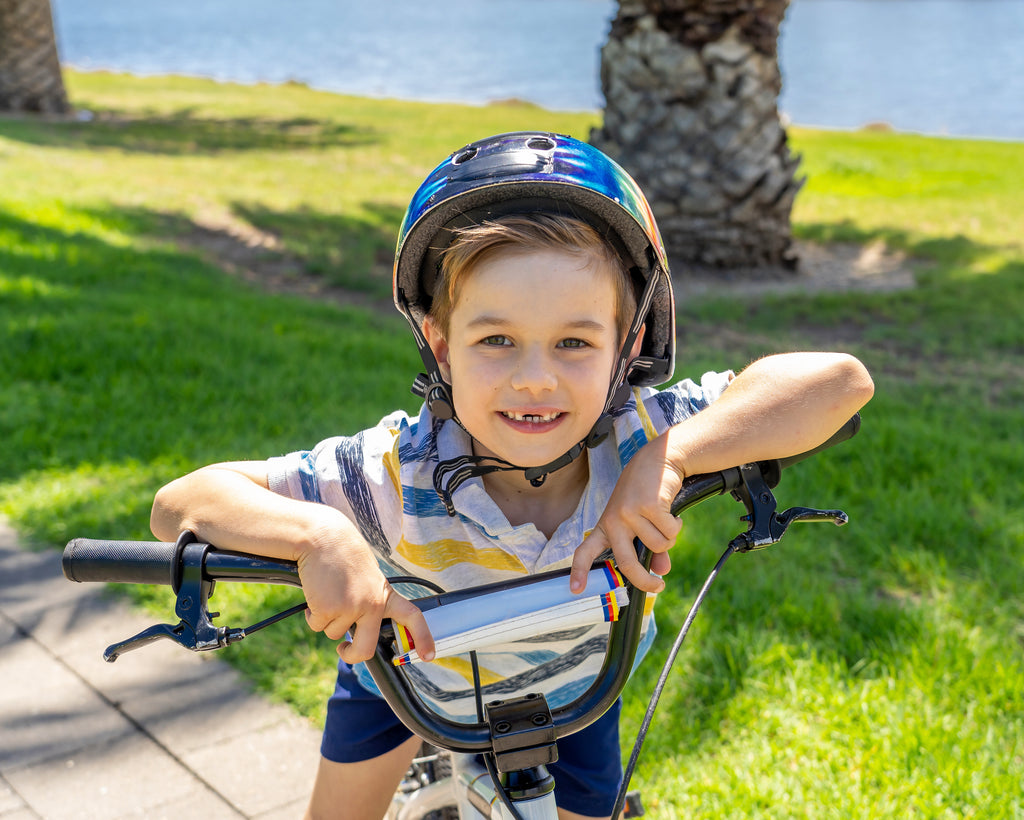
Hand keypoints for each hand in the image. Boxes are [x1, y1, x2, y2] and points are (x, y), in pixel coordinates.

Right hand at [299, 528, 434, 663]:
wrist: (324, 538)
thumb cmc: (344, 555)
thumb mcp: (368, 578)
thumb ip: (370, 600)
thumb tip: (360, 627)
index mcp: (384, 595)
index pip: (412, 617)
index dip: (423, 638)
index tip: (428, 655)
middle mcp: (371, 604)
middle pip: (365, 648)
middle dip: (351, 655)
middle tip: (344, 649)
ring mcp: (350, 608)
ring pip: (334, 633)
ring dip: (327, 619)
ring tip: (328, 592)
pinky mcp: (327, 609)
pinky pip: (317, 625)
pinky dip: (312, 614)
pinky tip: (317, 592)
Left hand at [570, 435, 682, 593]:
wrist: (656, 460)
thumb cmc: (646, 494)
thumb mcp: (641, 522)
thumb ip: (650, 549)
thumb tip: (662, 571)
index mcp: (606, 526)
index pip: (585, 551)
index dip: (579, 571)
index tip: (575, 589)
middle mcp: (614, 520)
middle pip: (626, 563)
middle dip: (644, 581)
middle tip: (658, 586)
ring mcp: (629, 512)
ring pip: (658, 546)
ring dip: (669, 538)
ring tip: (666, 520)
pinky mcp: (649, 505)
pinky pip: (670, 532)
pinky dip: (676, 525)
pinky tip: (671, 511)